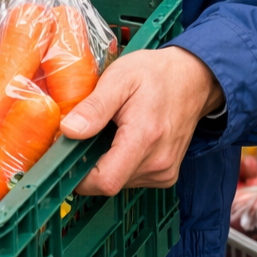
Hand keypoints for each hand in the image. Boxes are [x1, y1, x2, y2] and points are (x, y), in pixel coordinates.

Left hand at [60, 46, 224, 193]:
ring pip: (120, 181)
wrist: (193, 78)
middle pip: (110, 182)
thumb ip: (94, 107)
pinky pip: (132, 177)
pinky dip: (119, 162)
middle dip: (88, 164)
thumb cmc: (155, 74)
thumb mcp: (119, 78)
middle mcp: (158, 164)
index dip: (79, 176)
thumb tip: (68, 130)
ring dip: (104, 162)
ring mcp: (165, 172)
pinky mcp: (166, 174)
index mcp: (144, 139)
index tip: (63, 157)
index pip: (106, 180)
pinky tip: (120, 138)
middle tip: (81, 133)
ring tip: (106, 130)